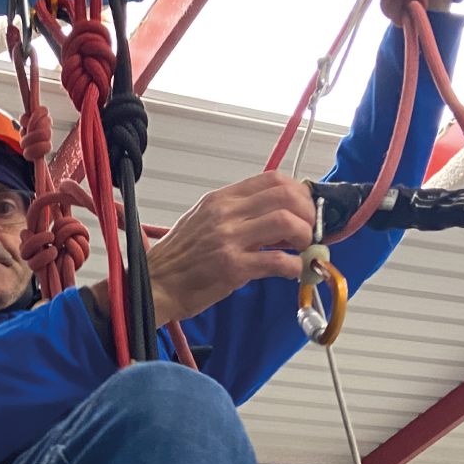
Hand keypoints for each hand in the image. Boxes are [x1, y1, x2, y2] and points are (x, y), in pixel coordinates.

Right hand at [89, 172, 316, 326]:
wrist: (153, 285)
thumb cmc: (178, 259)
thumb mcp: (203, 221)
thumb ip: (236, 214)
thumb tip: (275, 218)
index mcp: (221, 198)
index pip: (273, 179)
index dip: (299, 192)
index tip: (305, 210)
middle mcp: (226, 212)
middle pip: (286, 196)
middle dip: (308, 214)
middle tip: (309, 232)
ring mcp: (229, 239)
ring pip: (287, 223)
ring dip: (305, 237)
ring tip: (301, 250)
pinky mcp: (232, 267)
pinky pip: (277, 261)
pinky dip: (294, 267)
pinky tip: (292, 272)